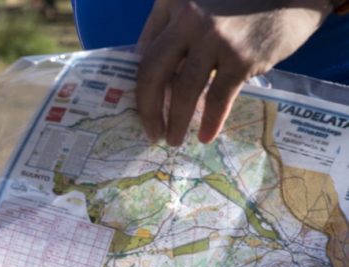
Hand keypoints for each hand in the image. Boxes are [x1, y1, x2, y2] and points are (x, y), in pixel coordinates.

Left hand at [136, 0, 331, 145]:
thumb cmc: (242, 3)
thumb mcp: (199, 3)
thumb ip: (173, 28)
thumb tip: (154, 77)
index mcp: (173, 3)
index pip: (144, 52)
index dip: (138, 85)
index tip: (139, 108)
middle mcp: (188, 18)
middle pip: (152, 72)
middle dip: (147, 108)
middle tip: (150, 131)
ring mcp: (214, 37)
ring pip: (182, 89)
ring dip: (175, 121)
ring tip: (174, 139)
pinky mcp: (241, 56)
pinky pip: (217, 97)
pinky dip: (210, 121)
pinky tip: (206, 136)